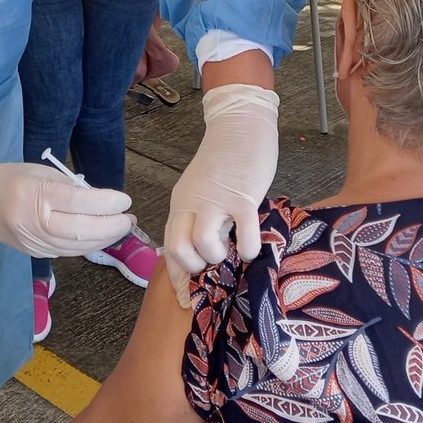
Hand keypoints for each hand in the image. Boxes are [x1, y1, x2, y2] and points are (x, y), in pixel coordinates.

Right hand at [0, 156, 133, 256]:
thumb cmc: (14, 179)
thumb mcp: (42, 173)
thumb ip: (71, 188)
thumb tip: (104, 203)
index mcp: (35, 193)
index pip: (77, 202)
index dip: (105, 203)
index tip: (124, 201)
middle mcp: (33, 221)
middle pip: (79, 230)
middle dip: (110, 227)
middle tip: (128, 219)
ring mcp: (32, 241)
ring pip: (76, 246)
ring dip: (103, 239)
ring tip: (121, 227)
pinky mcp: (33, 253)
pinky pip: (67, 252)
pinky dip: (88, 245)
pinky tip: (101, 237)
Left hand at [163, 85, 278, 304]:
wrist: (241, 126)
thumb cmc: (225, 161)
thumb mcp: (201, 188)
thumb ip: (198, 214)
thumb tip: (203, 249)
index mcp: (181, 204)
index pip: (169, 246)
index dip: (177, 276)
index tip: (187, 297)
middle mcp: (192, 204)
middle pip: (179, 250)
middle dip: (196, 269)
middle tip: (214, 264)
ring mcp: (217, 201)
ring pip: (204, 244)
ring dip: (219, 258)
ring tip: (232, 251)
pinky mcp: (243, 197)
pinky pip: (244, 234)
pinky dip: (248, 249)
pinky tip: (252, 246)